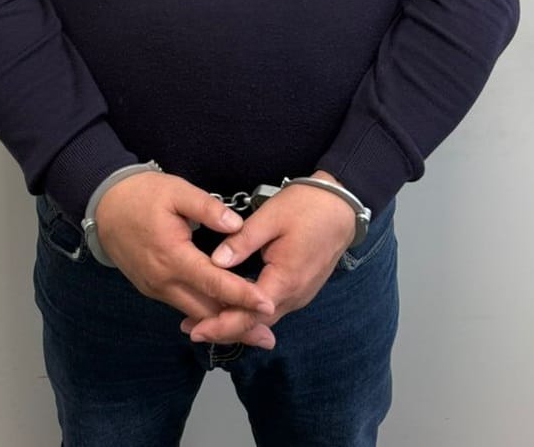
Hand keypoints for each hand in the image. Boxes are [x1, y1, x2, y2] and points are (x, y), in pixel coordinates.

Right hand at [94, 171, 277, 346]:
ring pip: (195, 314)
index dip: (243, 295)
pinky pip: (183, 306)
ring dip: (223, 324)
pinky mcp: (152, 289)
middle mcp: (164, 280)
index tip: (267, 304)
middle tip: (268, 337)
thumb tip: (236, 225)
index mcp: (173, 256)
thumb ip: (207, 208)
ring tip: (253, 333)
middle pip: (206, 311)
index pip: (214, 282)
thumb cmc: (142, 195)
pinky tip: (223, 316)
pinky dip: (205, 314)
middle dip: (238, 325)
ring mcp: (156, 288)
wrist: (105, 206)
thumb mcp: (177, 191)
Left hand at [177, 172, 356, 349]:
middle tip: (191, 329)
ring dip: (237, 322)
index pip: (248, 314)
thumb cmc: (307, 206)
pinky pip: (274, 307)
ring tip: (206, 321)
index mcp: (285, 280)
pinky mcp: (301, 287)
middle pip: (255, 323)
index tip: (195, 330)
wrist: (341, 204)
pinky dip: (251, 312)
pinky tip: (235, 306)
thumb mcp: (270, 217)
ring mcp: (301, 293)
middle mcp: (295, 295)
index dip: (221, 325)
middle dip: (224, 329)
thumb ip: (242, 241)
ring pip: (264, 318)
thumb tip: (214, 262)